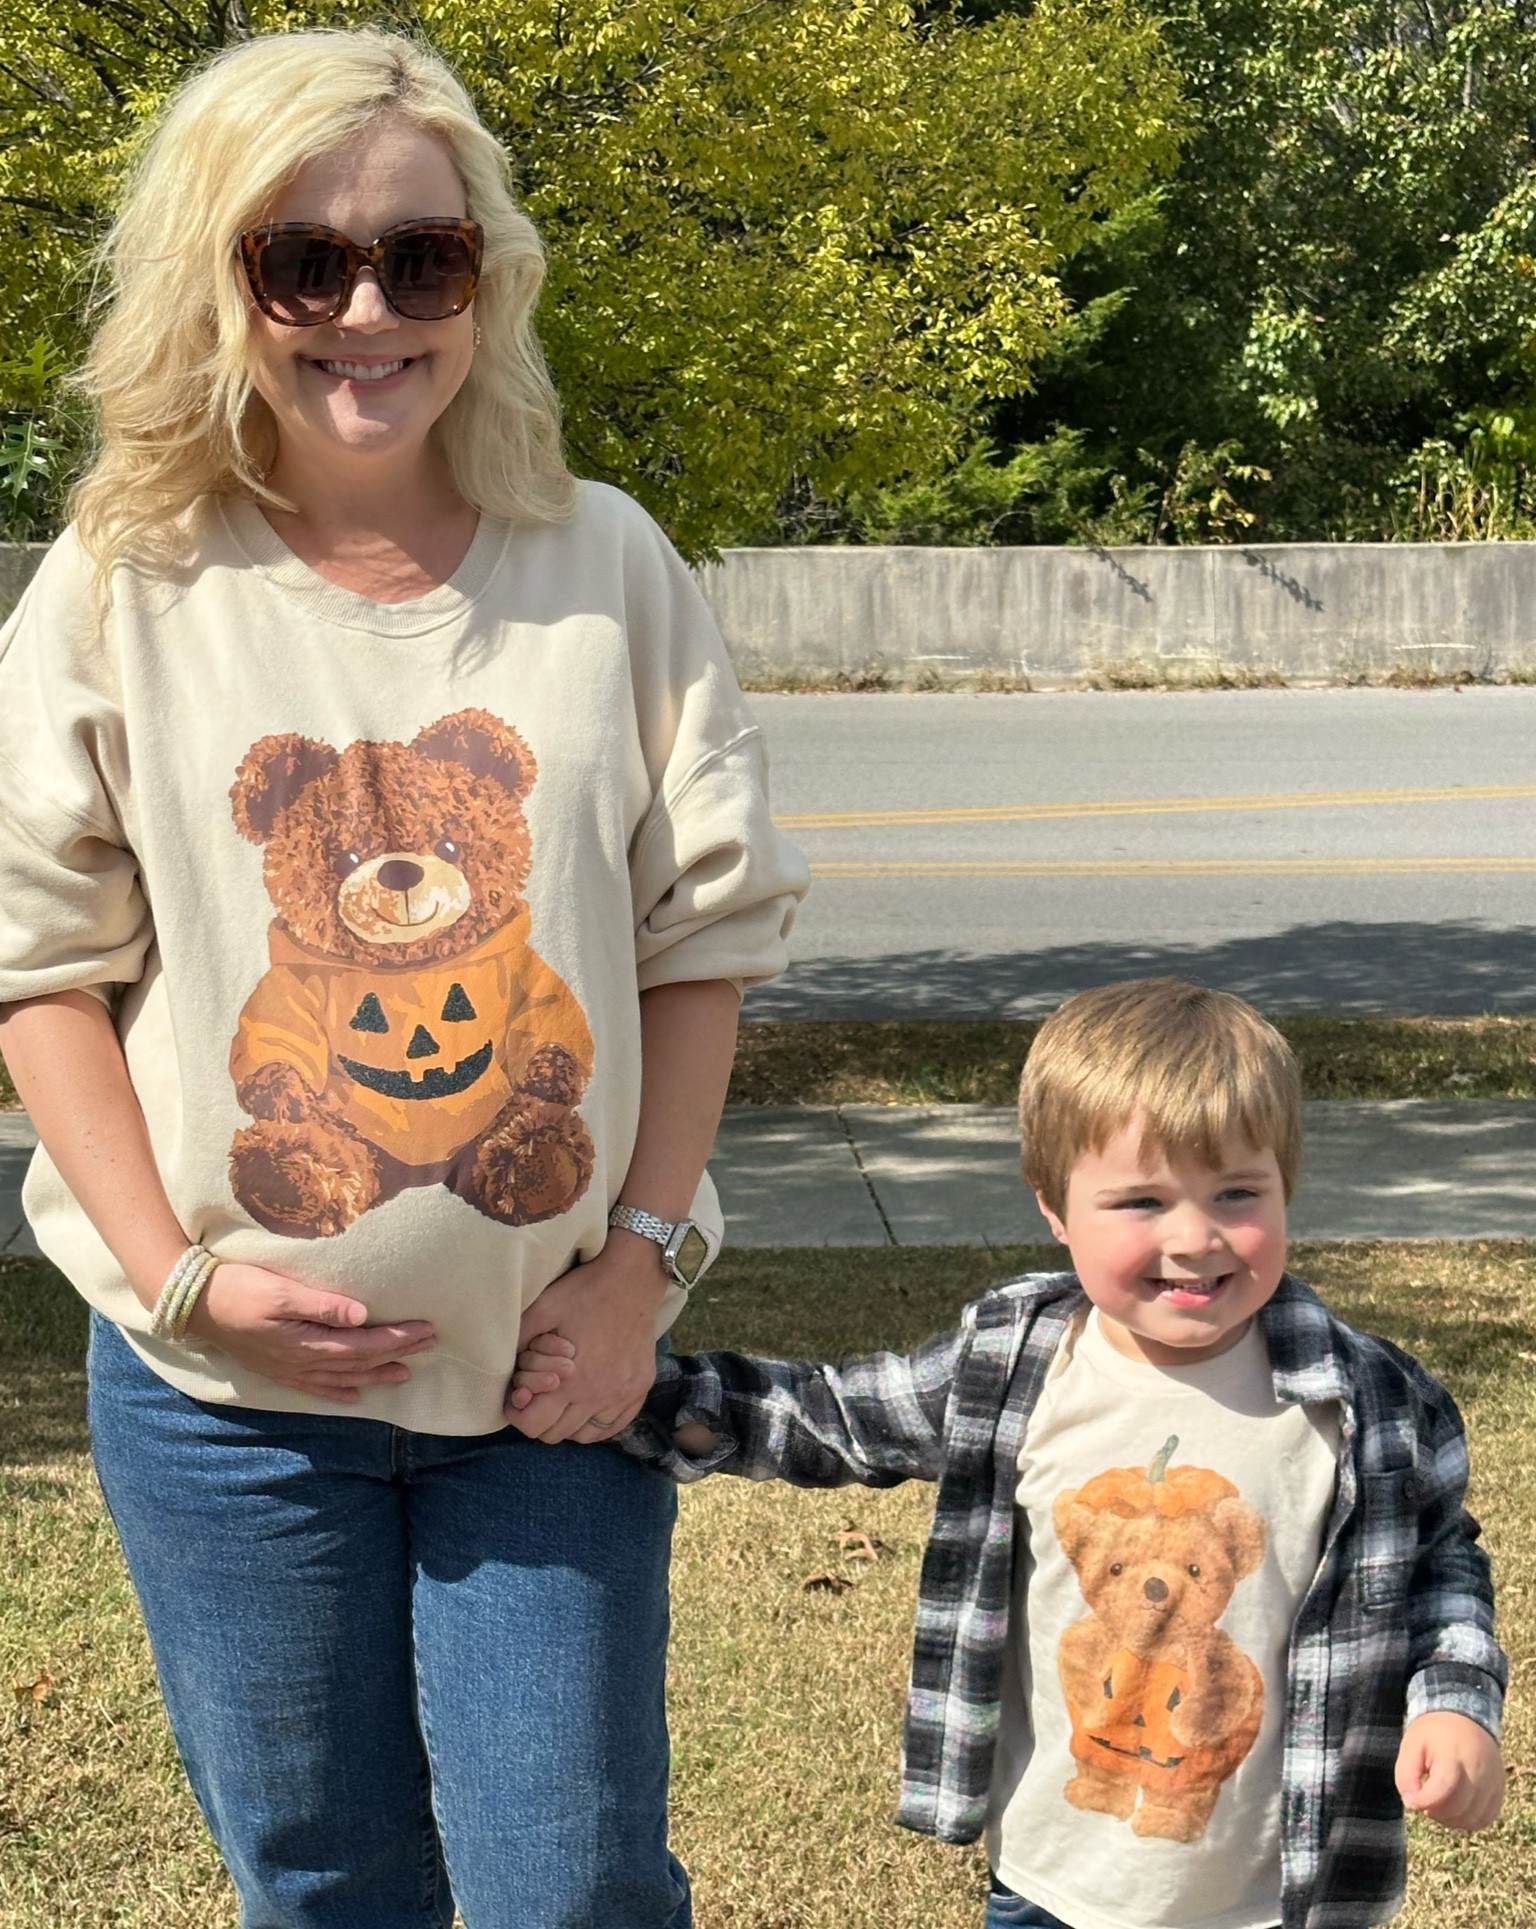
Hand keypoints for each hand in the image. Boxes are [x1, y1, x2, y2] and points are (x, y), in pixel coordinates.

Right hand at [182, 1262, 434, 1402]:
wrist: (196, 1307)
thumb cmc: (239, 1289)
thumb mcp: (281, 1290)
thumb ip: (321, 1305)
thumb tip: (362, 1315)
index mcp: (307, 1343)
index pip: (364, 1344)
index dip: (398, 1339)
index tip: (427, 1330)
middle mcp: (302, 1363)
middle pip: (360, 1363)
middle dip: (397, 1354)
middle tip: (430, 1344)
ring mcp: (290, 1370)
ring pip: (343, 1379)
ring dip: (376, 1375)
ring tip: (404, 1373)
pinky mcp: (279, 1370)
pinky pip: (317, 1388)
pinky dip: (340, 1392)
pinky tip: (355, 1396)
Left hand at [505, 1231, 667, 1443]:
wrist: (632, 1279)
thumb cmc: (583, 1292)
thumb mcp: (541, 1310)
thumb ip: (518, 1343)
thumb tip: (504, 1372)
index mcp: (570, 1380)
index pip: (533, 1426)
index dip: (518, 1414)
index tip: (519, 1395)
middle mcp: (597, 1395)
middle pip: (555, 1434)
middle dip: (540, 1417)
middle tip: (539, 1393)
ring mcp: (622, 1395)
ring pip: (583, 1435)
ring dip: (567, 1422)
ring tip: (562, 1399)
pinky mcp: (639, 1389)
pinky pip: (612, 1426)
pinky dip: (595, 1422)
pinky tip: (587, 1402)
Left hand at [1395, 1711, 1504, 1829]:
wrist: (1465, 1719)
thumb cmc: (1434, 1734)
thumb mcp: (1411, 1745)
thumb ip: (1405, 1775)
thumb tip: (1412, 1803)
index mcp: (1454, 1753)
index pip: (1444, 1788)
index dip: (1424, 1801)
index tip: (1412, 1800)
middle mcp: (1479, 1769)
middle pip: (1458, 1807)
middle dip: (1435, 1811)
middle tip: (1424, 1799)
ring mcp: (1493, 1782)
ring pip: (1472, 1818)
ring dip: (1451, 1818)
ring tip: (1439, 1801)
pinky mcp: (1499, 1791)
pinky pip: (1485, 1818)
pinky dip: (1468, 1820)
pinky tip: (1455, 1806)